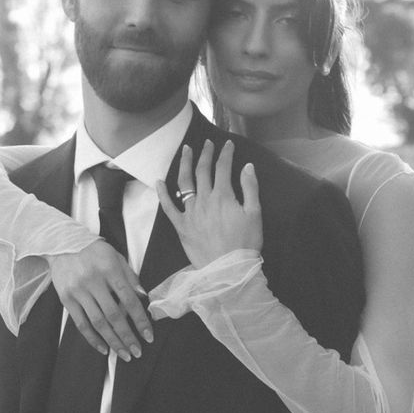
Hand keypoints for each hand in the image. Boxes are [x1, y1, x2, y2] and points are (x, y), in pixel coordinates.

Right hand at [50, 241, 152, 360]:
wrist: (62, 244)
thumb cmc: (94, 252)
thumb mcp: (116, 257)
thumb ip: (130, 277)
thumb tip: (144, 297)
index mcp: (110, 269)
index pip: (129, 300)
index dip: (140, 320)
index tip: (148, 336)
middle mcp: (93, 281)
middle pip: (114, 315)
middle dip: (127, 336)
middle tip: (137, 352)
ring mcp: (78, 291)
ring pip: (98, 323)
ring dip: (113, 341)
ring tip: (124, 355)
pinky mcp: (66, 299)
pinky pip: (81, 324)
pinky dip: (92, 338)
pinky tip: (103, 349)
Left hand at [156, 139, 261, 268]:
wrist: (228, 269)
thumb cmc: (245, 243)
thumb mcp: (255, 214)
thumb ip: (250, 188)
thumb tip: (247, 166)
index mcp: (223, 196)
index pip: (223, 167)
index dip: (226, 153)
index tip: (228, 144)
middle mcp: (204, 200)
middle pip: (203, 171)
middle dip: (205, 154)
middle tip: (207, 143)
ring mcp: (190, 212)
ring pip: (185, 182)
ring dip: (185, 164)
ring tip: (186, 150)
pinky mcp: (181, 226)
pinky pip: (168, 207)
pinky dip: (162, 193)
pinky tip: (159, 181)